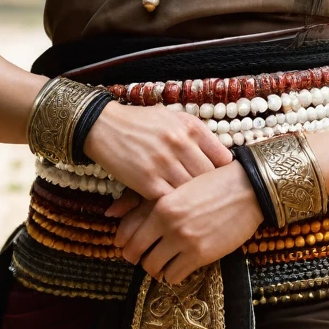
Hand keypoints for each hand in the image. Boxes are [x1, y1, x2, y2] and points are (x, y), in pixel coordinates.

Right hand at [83, 101, 231, 200]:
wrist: (105, 126)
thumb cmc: (142, 122)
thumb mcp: (173, 118)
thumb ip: (198, 135)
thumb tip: (223, 157)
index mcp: (190, 127)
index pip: (223, 158)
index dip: (224, 174)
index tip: (222, 182)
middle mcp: (180, 143)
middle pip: (209, 178)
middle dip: (210, 191)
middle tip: (210, 200)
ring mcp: (164, 164)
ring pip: (191, 192)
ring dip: (192, 201)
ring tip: (195, 208)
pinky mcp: (147, 182)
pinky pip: (170, 201)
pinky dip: (174, 206)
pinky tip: (174, 209)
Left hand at [112, 159, 262, 283]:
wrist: (248, 188)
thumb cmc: (212, 182)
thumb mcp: (176, 186)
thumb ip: (141, 198)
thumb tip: (110, 212)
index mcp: (161, 204)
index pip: (128, 234)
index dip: (125, 245)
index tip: (129, 247)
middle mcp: (169, 223)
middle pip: (138, 254)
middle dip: (139, 258)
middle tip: (146, 257)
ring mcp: (185, 240)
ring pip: (154, 268)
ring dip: (156, 267)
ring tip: (164, 261)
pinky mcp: (201, 255)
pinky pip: (174, 275)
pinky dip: (173, 273)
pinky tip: (179, 264)